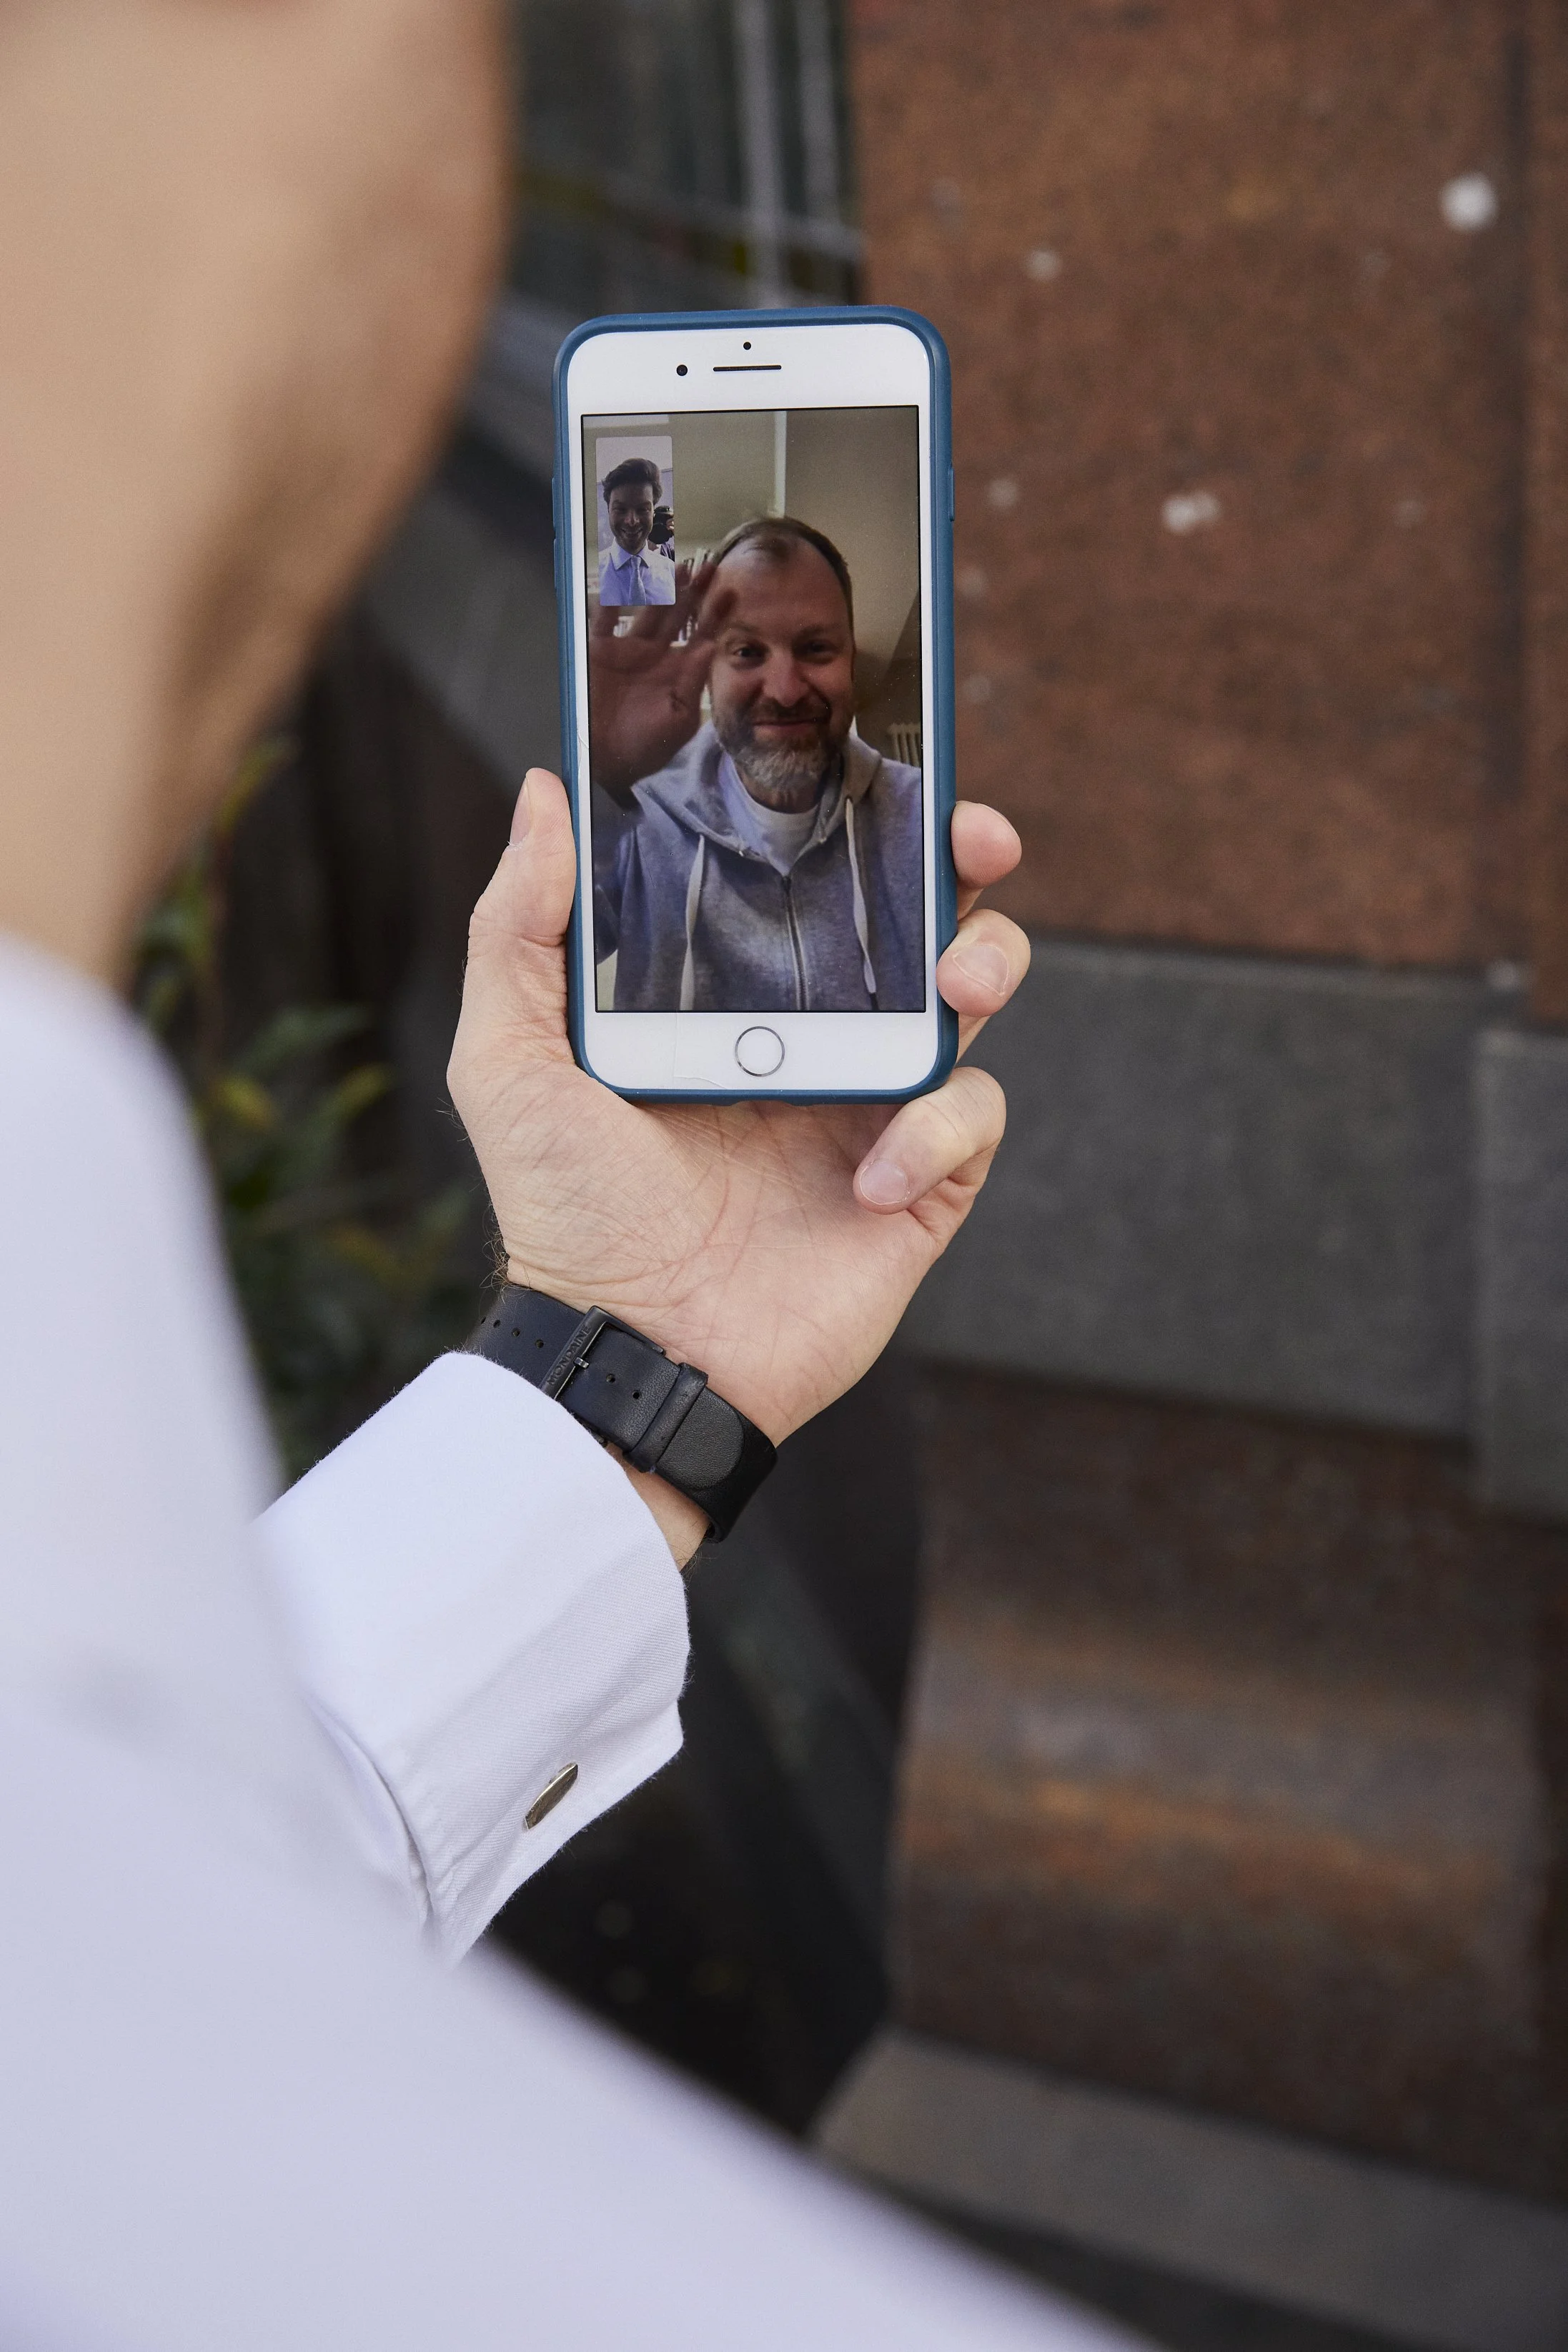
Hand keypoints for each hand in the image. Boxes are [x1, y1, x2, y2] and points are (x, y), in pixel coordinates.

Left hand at [448, 772, 1027, 1563]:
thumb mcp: (512, 1059)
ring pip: (970, 1006)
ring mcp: (872, 1110)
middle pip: (916, 921)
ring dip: (985, 971)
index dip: (861, 820)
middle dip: (960, 870)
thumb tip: (546, 791)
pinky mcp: (919, 1187)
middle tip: (973, 844)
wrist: (630, 1352)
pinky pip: (972, 1122)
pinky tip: (866, 1174)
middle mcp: (811, 1041)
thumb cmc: (565, 1213)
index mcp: (730, 997)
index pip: (812, 882)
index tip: (886, 763)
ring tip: (955, 989)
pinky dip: (935, 1131)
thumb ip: (520, 926)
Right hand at [587, 562, 733, 799]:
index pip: (702, 635)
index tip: (732, 590)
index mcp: (678, 671)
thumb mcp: (679, 720)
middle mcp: (655, 654)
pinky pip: (605, 619)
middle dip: (693, 592)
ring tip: (677, 568)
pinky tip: (625, 578)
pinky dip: (612, 599)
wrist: (605, 762)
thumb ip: (693, 683)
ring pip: (647, 610)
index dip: (715, 613)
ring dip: (661, 589)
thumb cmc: (646, 747)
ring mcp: (627, 650)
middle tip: (708, 567)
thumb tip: (712, 647)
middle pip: (678, 615)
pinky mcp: (598, 650)